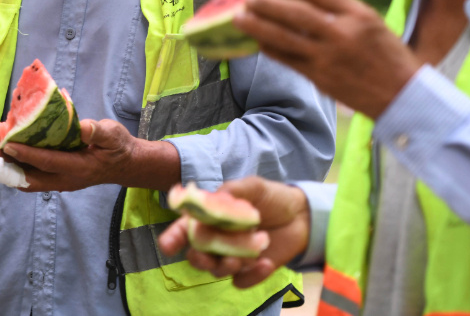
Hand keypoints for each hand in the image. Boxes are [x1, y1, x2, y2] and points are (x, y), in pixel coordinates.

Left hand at [0, 119, 179, 192]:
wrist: (124, 165)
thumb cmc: (117, 146)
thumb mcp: (112, 134)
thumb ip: (98, 131)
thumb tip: (82, 127)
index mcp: (78, 168)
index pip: (48, 162)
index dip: (27, 153)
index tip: (8, 143)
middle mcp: (64, 179)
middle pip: (28, 176)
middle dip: (4, 163)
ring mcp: (58, 182)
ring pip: (25, 179)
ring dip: (5, 165)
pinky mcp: (54, 178)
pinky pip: (29, 177)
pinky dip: (14, 166)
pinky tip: (3, 151)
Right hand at [157, 177, 309, 288]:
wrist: (301, 216)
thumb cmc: (271, 197)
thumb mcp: (253, 188)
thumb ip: (234, 192)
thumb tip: (217, 198)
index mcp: (211, 218)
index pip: (185, 228)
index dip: (173, 237)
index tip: (167, 245)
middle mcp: (217, 239)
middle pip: (196, 255)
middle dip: (198, 258)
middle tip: (206, 256)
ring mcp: (232, 256)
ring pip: (216, 270)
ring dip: (225, 266)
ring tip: (243, 258)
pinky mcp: (249, 271)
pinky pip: (241, 281)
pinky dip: (252, 276)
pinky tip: (267, 263)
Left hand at [234, 0, 420, 118]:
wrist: (402, 96)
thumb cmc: (389, 55)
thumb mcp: (373, 23)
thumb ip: (342, 9)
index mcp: (359, 15)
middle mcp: (342, 34)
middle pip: (297, 13)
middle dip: (269, 3)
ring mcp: (329, 58)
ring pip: (286, 38)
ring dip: (259, 26)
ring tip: (239, 16)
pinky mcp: (320, 78)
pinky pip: (288, 60)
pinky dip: (270, 48)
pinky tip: (258, 40)